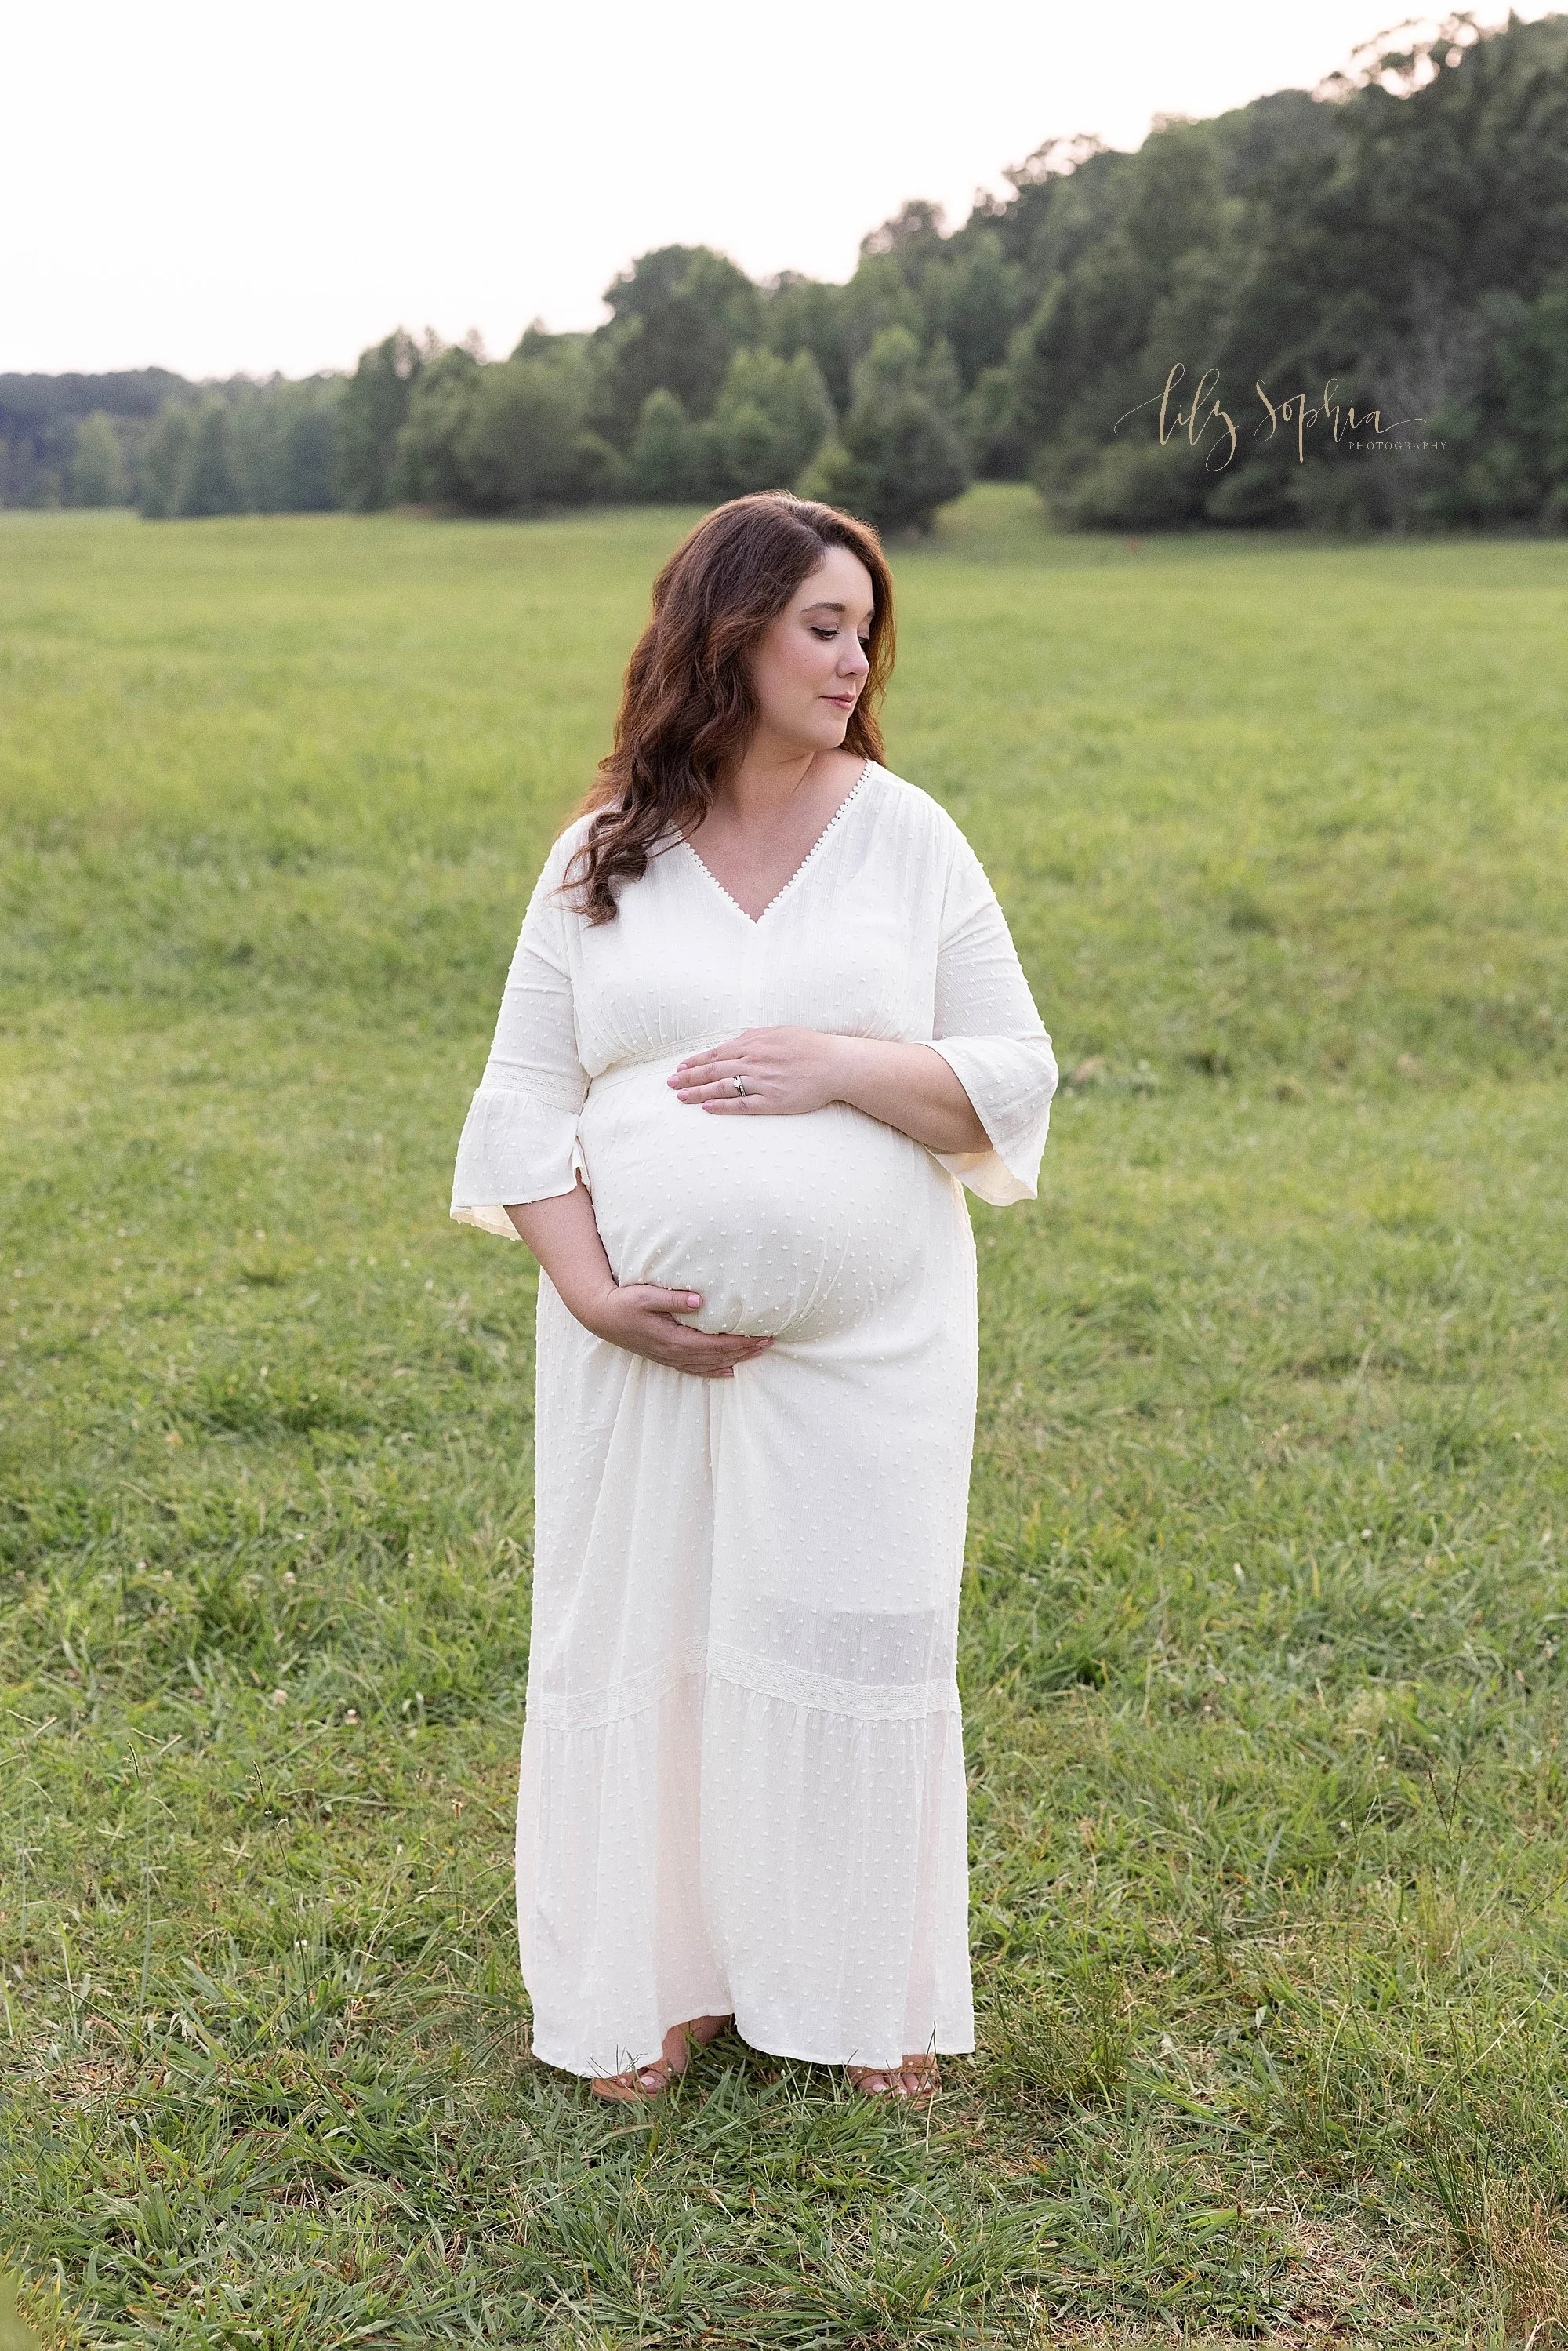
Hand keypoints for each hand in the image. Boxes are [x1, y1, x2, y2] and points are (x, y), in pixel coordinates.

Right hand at [578, 1279, 772, 1379]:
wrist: (600, 1316)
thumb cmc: (623, 1302)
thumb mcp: (646, 1295)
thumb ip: (674, 1298)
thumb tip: (702, 1301)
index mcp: (674, 1339)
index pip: (716, 1344)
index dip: (741, 1341)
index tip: (762, 1335)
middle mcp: (675, 1353)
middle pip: (718, 1356)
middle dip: (745, 1350)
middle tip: (770, 1342)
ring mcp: (670, 1357)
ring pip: (709, 1365)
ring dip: (735, 1359)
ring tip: (757, 1353)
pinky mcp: (665, 1357)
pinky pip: (695, 1369)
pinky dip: (714, 1371)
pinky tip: (729, 1371)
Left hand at [669, 1027, 848, 1115]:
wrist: (835, 1064)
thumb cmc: (810, 1046)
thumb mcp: (779, 1032)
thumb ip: (755, 1036)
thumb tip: (735, 1041)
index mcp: (754, 1044)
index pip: (716, 1053)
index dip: (695, 1061)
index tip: (679, 1067)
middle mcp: (754, 1062)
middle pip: (713, 1070)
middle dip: (688, 1077)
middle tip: (670, 1083)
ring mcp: (762, 1082)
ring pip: (722, 1087)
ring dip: (699, 1092)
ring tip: (681, 1096)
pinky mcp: (772, 1101)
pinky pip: (742, 1105)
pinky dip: (723, 1106)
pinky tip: (708, 1108)